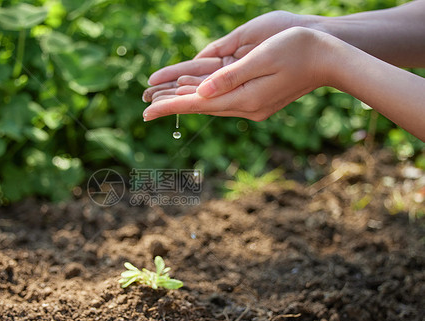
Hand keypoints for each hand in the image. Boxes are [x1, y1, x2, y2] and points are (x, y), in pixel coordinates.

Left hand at [143, 27, 331, 121]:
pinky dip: (205, 98)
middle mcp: (246, 107)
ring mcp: (253, 106)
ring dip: (186, 103)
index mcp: (244, 98)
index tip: (146, 112)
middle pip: (200, 108)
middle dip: (172, 106)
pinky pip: (223, 100)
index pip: (197, 104)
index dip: (169, 106)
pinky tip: (195, 96)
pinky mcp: (258, 101)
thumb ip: (230, 77)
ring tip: (162, 102)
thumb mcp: (262, 59)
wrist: (331, 60)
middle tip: (146, 109)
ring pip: (211, 105)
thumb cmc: (299, 50)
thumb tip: (200, 93)